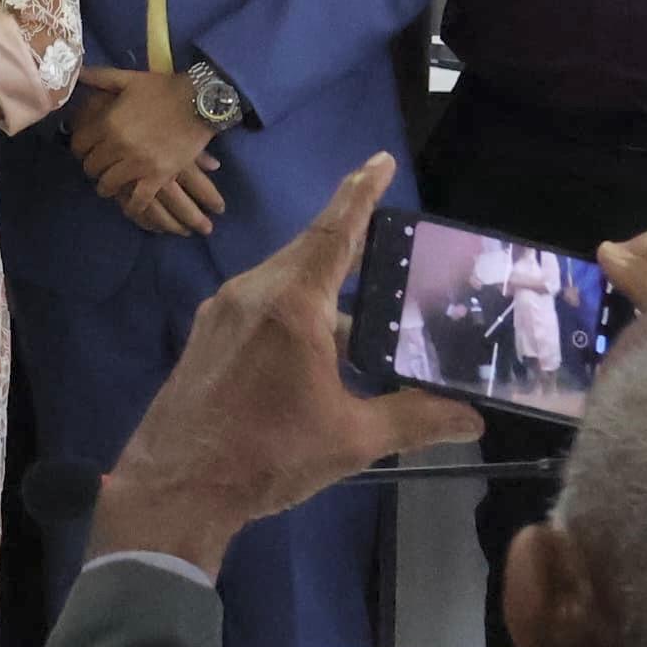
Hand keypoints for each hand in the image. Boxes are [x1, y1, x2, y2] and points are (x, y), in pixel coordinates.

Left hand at [67, 67, 222, 233]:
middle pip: (91, 167)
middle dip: (93, 167)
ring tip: (112, 184)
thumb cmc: (163, 89)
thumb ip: (100, 77)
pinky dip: (133, 205)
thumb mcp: (128, 78)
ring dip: (107, 186)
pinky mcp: (158, 176)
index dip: (80, 148)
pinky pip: (138, 200)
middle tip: (100, 166)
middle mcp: (118, 145)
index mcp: (108, 122)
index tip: (86, 149)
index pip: (79, 145)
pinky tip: (132, 204)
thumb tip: (76, 73)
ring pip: (108, 185)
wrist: (200, 101)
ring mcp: (138, 163)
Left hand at [93, 155, 484, 575]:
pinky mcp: (208, 333)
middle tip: (395, 244)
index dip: (361, 192)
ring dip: (326, 288)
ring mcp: (224, 310)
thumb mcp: (352, 439)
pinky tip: (321, 345)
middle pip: (311, 252)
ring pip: (286, 280)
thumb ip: (415, 420)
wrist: (176, 485)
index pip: (335, 231)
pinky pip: (262, 303)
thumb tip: (471, 419)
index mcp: (292, 304)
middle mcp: (253, 292)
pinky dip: (297, 308)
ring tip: (370, 310)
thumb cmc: (266, 456)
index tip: (380, 160)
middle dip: (353, 244)